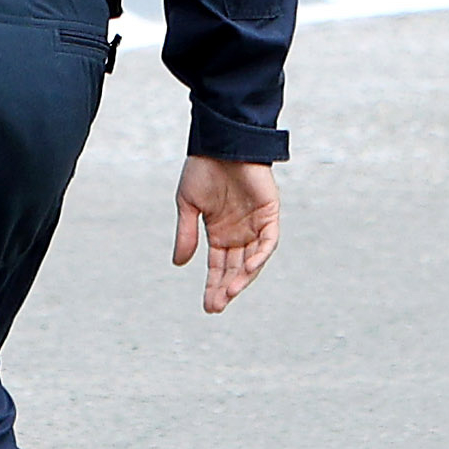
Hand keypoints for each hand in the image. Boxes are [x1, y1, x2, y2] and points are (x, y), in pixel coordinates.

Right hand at [172, 157, 278, 314]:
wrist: (220, 142)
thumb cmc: (203, 169)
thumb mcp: (188, 205)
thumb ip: (186, 234)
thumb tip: (179, 264)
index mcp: (220, 233)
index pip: (218, 267)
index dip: (213, 286)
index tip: (208, 306)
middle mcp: (239, 233)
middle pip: (235, 269)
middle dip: (226, 288)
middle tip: (216, 306)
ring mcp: (255, 225)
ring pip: (252, 260)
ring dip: (242, 277)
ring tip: (229, 293)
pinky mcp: (269, 214)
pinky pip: (268, 241)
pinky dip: (260, 255)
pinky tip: (247, 268)